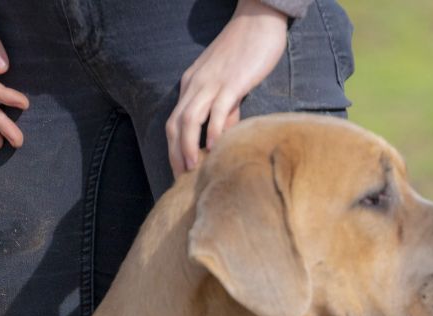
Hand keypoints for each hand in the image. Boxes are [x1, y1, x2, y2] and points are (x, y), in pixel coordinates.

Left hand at [166, 0, 287, 177]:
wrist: (259, 18)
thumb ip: (224, 110)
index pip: (174, 123)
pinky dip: (213, 130)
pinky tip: (214, 147)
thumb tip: (222, 138)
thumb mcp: (228, 84)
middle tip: (181, 180)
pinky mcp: (232, 81)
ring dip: (188, 147)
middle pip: (175, 125)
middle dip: (175, 155)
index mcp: (191, 85)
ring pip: (190, 119)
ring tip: (193, 169)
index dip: (173, 150)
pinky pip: (218, 109)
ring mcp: (212, 83)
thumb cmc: (245, 51)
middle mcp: (195, 85)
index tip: (179, 172)